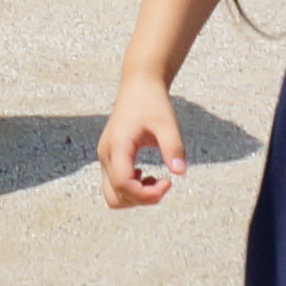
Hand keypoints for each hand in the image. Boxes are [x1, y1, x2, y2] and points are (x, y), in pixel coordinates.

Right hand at [97, 82, 187, 207]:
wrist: (139, 86)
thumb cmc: (152, 102)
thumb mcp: (167, 123)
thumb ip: (173, 147)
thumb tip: (179, 172)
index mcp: (117, 146)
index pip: (122, 184)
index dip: (145, 193)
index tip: (168, 183)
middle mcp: (106, 155)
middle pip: (114, 196)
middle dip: (141, 199)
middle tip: (163, 184)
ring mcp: (106, 158)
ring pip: (114, 195)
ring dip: (136, 196)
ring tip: (157, 181)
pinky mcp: (110, 158)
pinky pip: (116, 185)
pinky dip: (132, 189)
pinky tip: (148, 176)